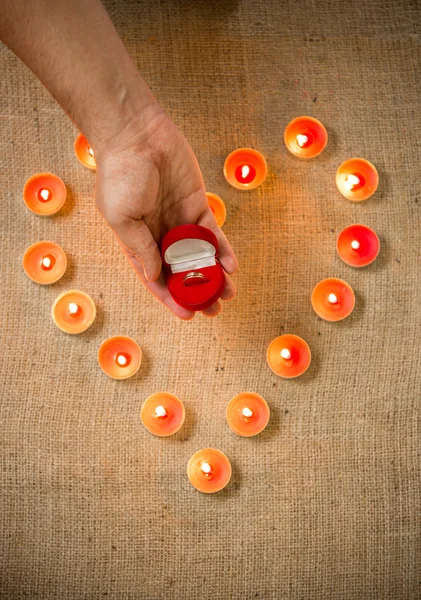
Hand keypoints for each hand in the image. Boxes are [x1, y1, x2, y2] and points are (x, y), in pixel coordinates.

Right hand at [94, 105, 237, 319]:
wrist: (137, 134)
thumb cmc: (120, 175)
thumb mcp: (122, 217)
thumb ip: (141, 247)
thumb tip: (156, 275)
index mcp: (138, 242)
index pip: (156, 278)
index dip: (171, 298)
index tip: (187, 316)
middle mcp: (160, 236)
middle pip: (182, 272)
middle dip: (198, 293)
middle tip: (213, 309)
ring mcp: (180, 221)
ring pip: (201, 257)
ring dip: (215, 276)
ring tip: (229, 293)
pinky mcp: (198, 206)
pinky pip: (212, 233)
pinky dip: (222, 249)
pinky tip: (231, 265)